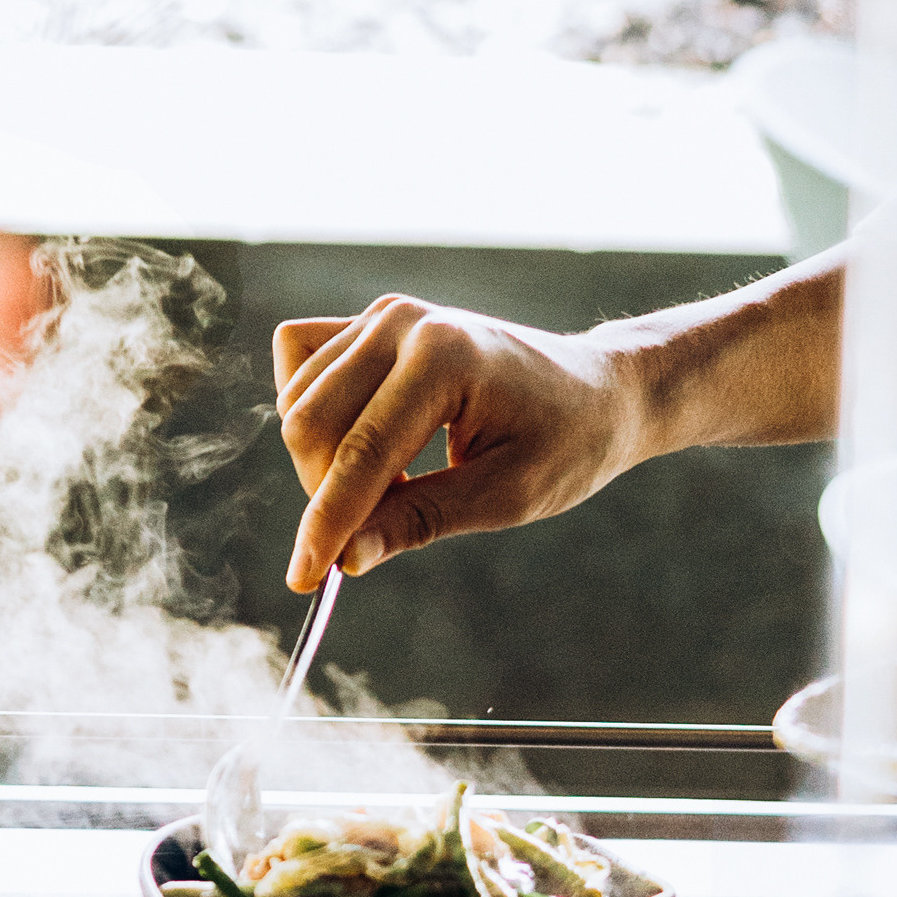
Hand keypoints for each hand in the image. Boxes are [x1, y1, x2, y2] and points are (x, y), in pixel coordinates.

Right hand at [274, 296, 642, 590]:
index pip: (360, 453)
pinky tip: (362, 443)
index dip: (326, 524)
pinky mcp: (371, 323)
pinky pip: (299, 371)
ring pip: (297, 405)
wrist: (598, 391)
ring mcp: (384, 316)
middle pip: (310, 426)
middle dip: (327, 493)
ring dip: (325, 463)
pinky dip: (314, 419)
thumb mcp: (505, 497)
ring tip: (398, 482)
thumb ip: (420, 521)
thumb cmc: (567, 443)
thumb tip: (345, 558)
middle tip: (380, 527)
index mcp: (445, 356)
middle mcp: (402, 322)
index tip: (303, 580)